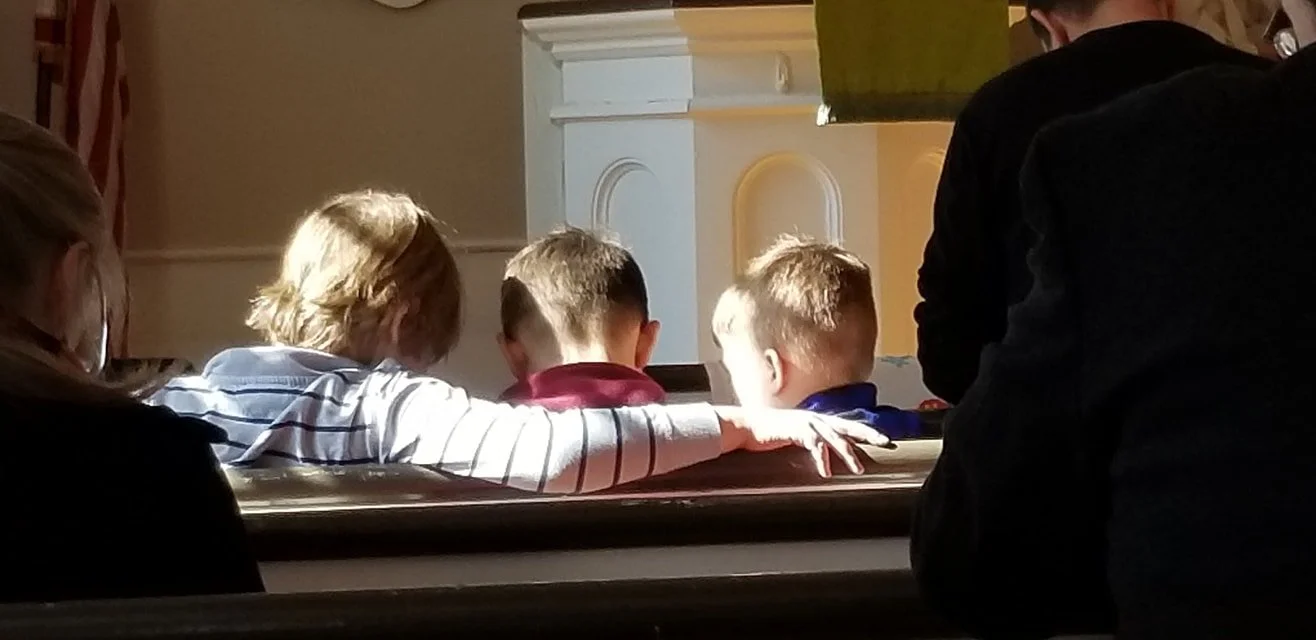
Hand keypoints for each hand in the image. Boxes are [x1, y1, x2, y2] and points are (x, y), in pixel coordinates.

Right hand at [716, 407, 891, 476]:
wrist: (748, 427)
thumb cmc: (771, 434)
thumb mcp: (796, 436)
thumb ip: (811, 442)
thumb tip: (824, 457)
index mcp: (818, 420)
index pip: (848, 424)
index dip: (865, 430)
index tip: (884, 438)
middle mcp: (816, 419)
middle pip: (848, 426)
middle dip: (867, 433)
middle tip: (884, 442)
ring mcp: (807, 423)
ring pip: (835, 438)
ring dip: (847, 454)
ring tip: (858, 469)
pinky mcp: (796, 431)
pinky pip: (814, 446)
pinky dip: (822, 459)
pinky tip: (826, 472)